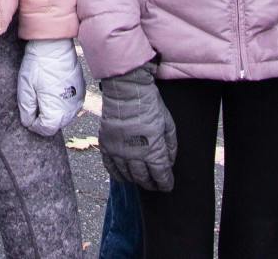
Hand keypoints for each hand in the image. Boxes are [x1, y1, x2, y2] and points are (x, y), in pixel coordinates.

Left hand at [16, 38, 85, 135]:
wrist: (54, 45)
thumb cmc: (38, 65)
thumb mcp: (25, 88)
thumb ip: (27, 110)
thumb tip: (29, 123)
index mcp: (57, 111)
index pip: (46, 129)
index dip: (34, 124)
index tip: (29, 112)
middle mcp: (71, 109)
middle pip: (55, 124)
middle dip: (44, 117)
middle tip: (35, 101)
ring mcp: (78, 100)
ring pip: (64, 115)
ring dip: (53, 110)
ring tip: (43, 94)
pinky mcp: (81, 91)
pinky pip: (70, 105)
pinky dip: (61, 102)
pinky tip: (53, 90)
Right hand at [97, 65, 178, 191]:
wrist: (126, 91)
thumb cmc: (150, 105)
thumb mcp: (168, 124)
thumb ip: (170, 145)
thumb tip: (169, 161)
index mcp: (153, 151)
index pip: (160, 175)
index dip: (165, 183)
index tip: (167, 185)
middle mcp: (135, 155)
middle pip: (143, 178)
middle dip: (151, 184)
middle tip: (154, 185)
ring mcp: (119, 152)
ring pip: (127, 175)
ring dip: (135, 180)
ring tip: (140, 181)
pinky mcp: (106, 146)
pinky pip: (110, 167)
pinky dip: (117, 175)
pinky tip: (123, 177)